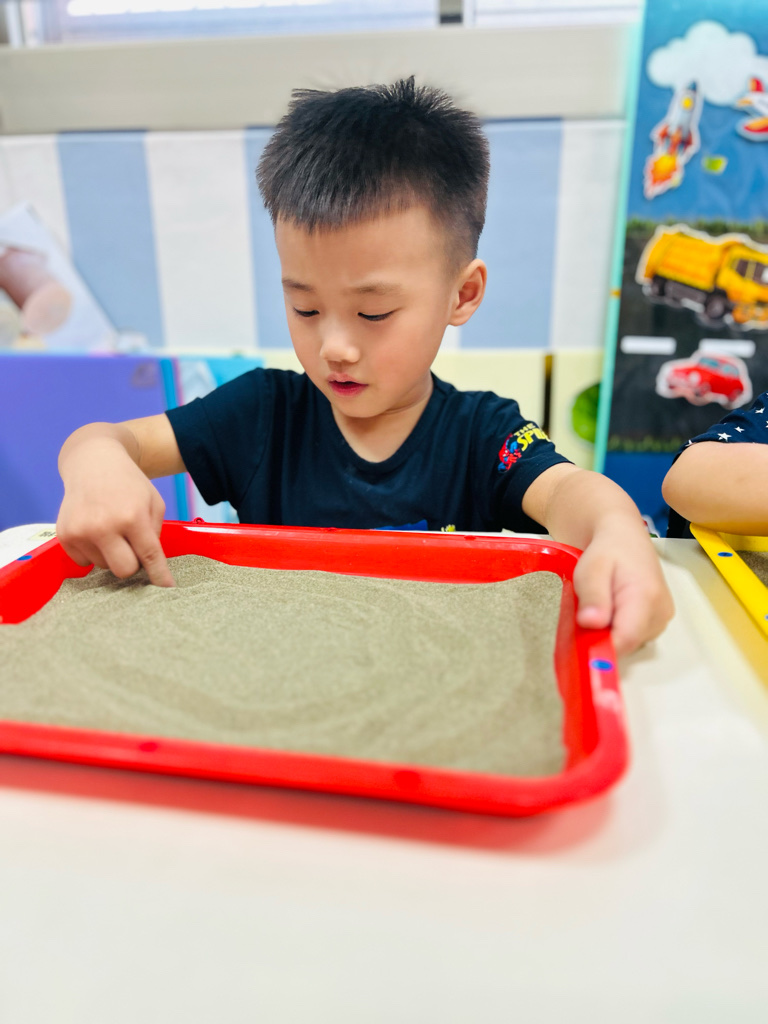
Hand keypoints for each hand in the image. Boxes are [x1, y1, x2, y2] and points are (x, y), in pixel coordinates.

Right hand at [57, 436, 174, 587]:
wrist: (93, 463)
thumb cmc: (129, 484)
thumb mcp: (153, 502)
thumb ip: (155, 534)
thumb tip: (151, 566)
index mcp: (132, 516)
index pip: (149, 556)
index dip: (159, 575)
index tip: (166, 588)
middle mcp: (104, 526)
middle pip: (124, 571)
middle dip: (132, 564)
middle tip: (132, 546)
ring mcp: (81, 532)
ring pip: (104, 566)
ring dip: (112, 554)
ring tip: (111, 529)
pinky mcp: (65, 536)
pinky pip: (84, 562)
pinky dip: (93, 552)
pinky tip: (95, 531)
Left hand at [572, 522, 673, 655]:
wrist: (622, 537)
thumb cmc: (607, 550)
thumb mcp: (591, 568)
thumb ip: (593, 595)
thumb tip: (593, 623)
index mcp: (647, 598)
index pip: (626, 640)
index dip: (601, 648)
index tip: (580, 642)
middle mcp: (660, 612)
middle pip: (626, 644)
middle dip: (601, 637)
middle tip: (587, 613)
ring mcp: (661, 618)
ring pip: (628, 643)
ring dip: (608, 633)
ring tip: (599, 607)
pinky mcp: (656, 621)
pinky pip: (632, 637)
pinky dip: (615, 630)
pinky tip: (608, 610)